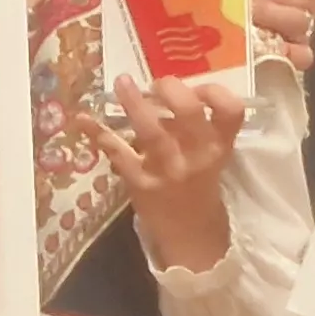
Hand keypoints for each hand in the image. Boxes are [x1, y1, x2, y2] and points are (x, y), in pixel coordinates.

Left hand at [104, 74, 246, 269]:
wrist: (190, 234)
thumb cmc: (199, 184)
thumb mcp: (209, 154)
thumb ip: (193, 125)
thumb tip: (162, 89)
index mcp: (219, 145)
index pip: (231, 110)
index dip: (214, 91)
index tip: (198, 88)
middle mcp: (197, 156)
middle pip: (188, 113)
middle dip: (171, 89)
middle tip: (157, 84)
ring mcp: (167, 170)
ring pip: (151, 131)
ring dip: (134, 103)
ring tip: (122, 81)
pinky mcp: (140, 183)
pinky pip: (118, 153)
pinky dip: (98, 134)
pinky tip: (82, 118)